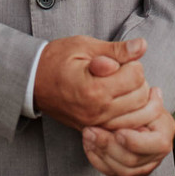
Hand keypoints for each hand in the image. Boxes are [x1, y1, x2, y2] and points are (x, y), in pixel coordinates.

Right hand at [33, 36, 149, 129]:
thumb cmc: (56, 59)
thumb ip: (115, 50)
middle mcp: (97, 110)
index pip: (136, 76)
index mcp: (94, 88)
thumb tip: (142, 46)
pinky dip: (130, 113)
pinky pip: (124, 127)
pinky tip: (123, 100)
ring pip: (137, 115)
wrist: (32, 80)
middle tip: (123, 70)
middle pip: (140, 96)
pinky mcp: (94, 129)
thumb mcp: (84, 46)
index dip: (132, 63)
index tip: (119, 59)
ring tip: (123, 84)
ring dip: (136, 98)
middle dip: (137, 80)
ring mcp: (96, 123)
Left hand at [82, 88, 174, 175]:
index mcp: (165, 130)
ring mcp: (144, 164)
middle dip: (109, 145)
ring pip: (123, 170)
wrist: (129, 107)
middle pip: (134, 160)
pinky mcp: (130, 171)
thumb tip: (149, 88)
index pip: (157, 144)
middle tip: (89, 130)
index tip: (118, 132)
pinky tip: (87, 143)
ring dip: (101, 152)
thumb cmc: (134, 93)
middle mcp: (158, 152)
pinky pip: (112, 172)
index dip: (136, 141)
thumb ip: (136, 89)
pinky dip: (97, 160)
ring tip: (86, 134)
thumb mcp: (137, 88)